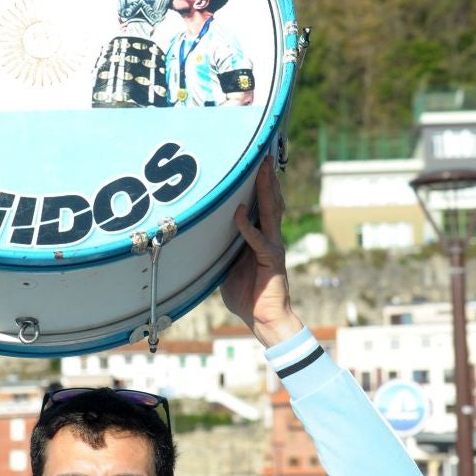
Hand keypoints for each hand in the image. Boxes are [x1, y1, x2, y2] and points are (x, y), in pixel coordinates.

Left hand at [220, 157, 302, 347]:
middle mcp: (270, 238)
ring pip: (271, 212)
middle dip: (267, 178)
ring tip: (264, 169)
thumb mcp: (227, 268)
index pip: (262, 206)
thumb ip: (221, 250)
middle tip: (265, 155)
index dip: (261, 185)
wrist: (264, 319)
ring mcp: (273, 248)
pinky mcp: (271, 260)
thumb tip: (202, 239)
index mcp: (261, 238)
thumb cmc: (246, 296)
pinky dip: (247, 226)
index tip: (258, 164)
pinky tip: (240, 211)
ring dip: (266, 190)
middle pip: (271, 201)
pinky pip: (257, 240)